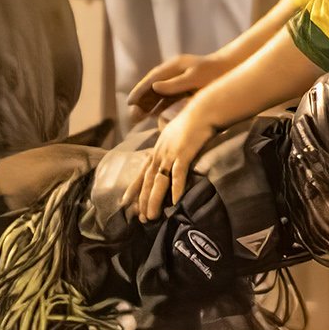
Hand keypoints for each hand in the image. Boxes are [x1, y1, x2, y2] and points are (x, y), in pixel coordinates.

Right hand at [128, 52, 231, 123]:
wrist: (233, 69)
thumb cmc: (215, 73)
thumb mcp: (195, 78)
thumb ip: (174, 84)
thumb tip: (154, 88)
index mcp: (174, 66)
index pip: (152, 79)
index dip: (139, 91)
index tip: (129, 103)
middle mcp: (173, 72)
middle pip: (152, 87)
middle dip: (141, 101)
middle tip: (132, 116)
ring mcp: (179, 80)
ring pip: (158, 94)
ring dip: (148, 105)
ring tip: (137, 119)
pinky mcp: (185, 88)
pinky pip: (168, 99)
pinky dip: (159, 107)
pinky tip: (152, 116)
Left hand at [128, 98, 217, 223]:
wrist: (202, 111)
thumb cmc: (192, 122)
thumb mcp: (174, 135)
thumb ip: (170, 147)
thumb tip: (170, 156)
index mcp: (157, 150)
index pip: (142, 172)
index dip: (134, 188)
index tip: (126, 202)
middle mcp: (160, 153)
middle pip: (148, 180)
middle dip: (143, 200)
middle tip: (141, 218)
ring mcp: (171, 153)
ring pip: (159, 181)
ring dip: (154, 200)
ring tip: (151, 216)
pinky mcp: (184, 153)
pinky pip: (178, 174)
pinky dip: (176, 188)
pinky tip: (175, 201)